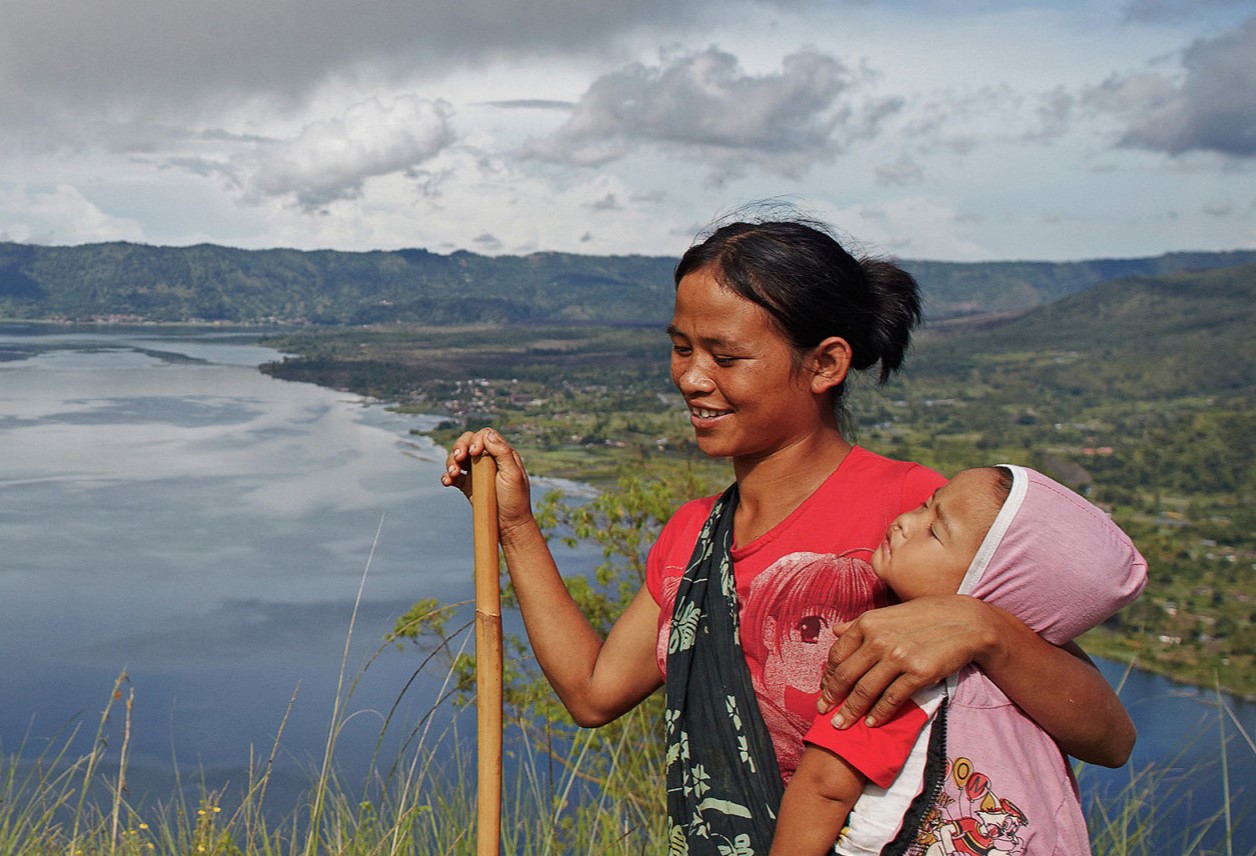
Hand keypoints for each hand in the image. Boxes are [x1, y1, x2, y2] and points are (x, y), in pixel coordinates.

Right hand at [441, 428, 535, 537]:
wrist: (509, 525)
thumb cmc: (515, 500)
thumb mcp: (513, 475)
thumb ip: (502, 452)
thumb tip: (487, 434)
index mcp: (502, 454)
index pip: (484, 435)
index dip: (476, 440)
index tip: (474, 453)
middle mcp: (488, 460)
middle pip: (467, 442)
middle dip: (458, 447)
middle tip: (458, 458)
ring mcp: (477, 472)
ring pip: (457, 457)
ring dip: (451, 462)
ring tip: (453, 474)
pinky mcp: (468, 485)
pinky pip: (453, 476)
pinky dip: (447, 476)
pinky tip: (447, 482)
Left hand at [818, 595, 996, 727]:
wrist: (965, 622)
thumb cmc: (925, 616)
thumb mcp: (889, 613)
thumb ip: (860, 623)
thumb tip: (835, 630)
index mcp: (867, 623)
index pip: (837, 654)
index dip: (828, 676)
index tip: (824, 691)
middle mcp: (878, 639)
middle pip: (846, 675)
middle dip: (832, 698)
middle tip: (824, 713)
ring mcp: (898, 656)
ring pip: (865, 690)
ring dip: (851, 711)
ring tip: (842, 724)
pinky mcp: (917, 673)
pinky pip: (891, 699)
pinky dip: (879, 714)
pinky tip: (872, 723)